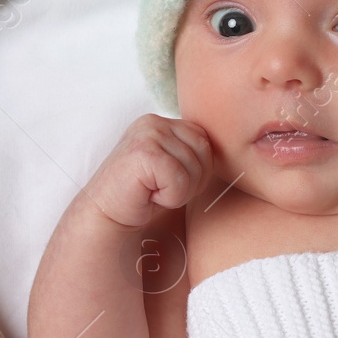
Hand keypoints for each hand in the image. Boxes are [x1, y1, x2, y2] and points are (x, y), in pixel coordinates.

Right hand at [83, 114, 213, 228]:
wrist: (105, 216)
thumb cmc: (143, 195)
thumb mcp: (172, 165)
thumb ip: (192, 151)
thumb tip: (232, 147)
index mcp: (163, 121)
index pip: (205, 140)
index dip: (198, 169)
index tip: (170, 182)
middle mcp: (154, 121)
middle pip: (204, 151)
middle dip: (191, 180)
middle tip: (161, 189)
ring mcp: (147, 134)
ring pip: (194, 168)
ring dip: (179, 191)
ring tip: (153, 191)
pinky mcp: (143, 153)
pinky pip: (180, 180)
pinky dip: (170, 197)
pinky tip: (148, 196)